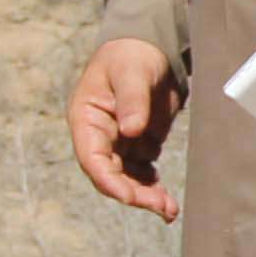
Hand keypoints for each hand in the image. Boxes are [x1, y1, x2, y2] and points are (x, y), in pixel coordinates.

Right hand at [71, 37, 184, 222]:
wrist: (149, 47)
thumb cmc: (132, 54)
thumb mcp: (131, 71)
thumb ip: (132, 99)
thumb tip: (131, 130)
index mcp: (86, 119)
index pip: (92, 158)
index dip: (108, 180)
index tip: (129, 197)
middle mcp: (99, 136)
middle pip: (111, 175)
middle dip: (134, 194)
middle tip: (161, 207)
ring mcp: (120, 142)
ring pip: (128, 179)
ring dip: (146, 196)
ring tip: (169, 210)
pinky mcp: (140, 144)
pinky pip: (144, 173)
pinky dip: (154, 187)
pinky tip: (168, 199)